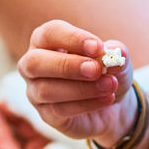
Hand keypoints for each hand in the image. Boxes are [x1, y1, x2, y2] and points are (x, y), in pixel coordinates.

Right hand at [19, 19, 137, 146]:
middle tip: (96, 69)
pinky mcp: (46, 114)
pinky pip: (59, 110)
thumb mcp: (115, 59)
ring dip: (81, 88)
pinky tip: (106, 99)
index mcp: (46, 41)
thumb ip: (115, 53)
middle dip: (67, 65)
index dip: (72, 38)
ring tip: (109, 85)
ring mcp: (36, 92)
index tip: (98, 47)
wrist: (111, 101)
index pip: (50, 33)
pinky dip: (87, 104)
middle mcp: (33, 65)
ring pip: (46, 90)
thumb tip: (115, 52)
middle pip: (35, 62)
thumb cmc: (105, 71)